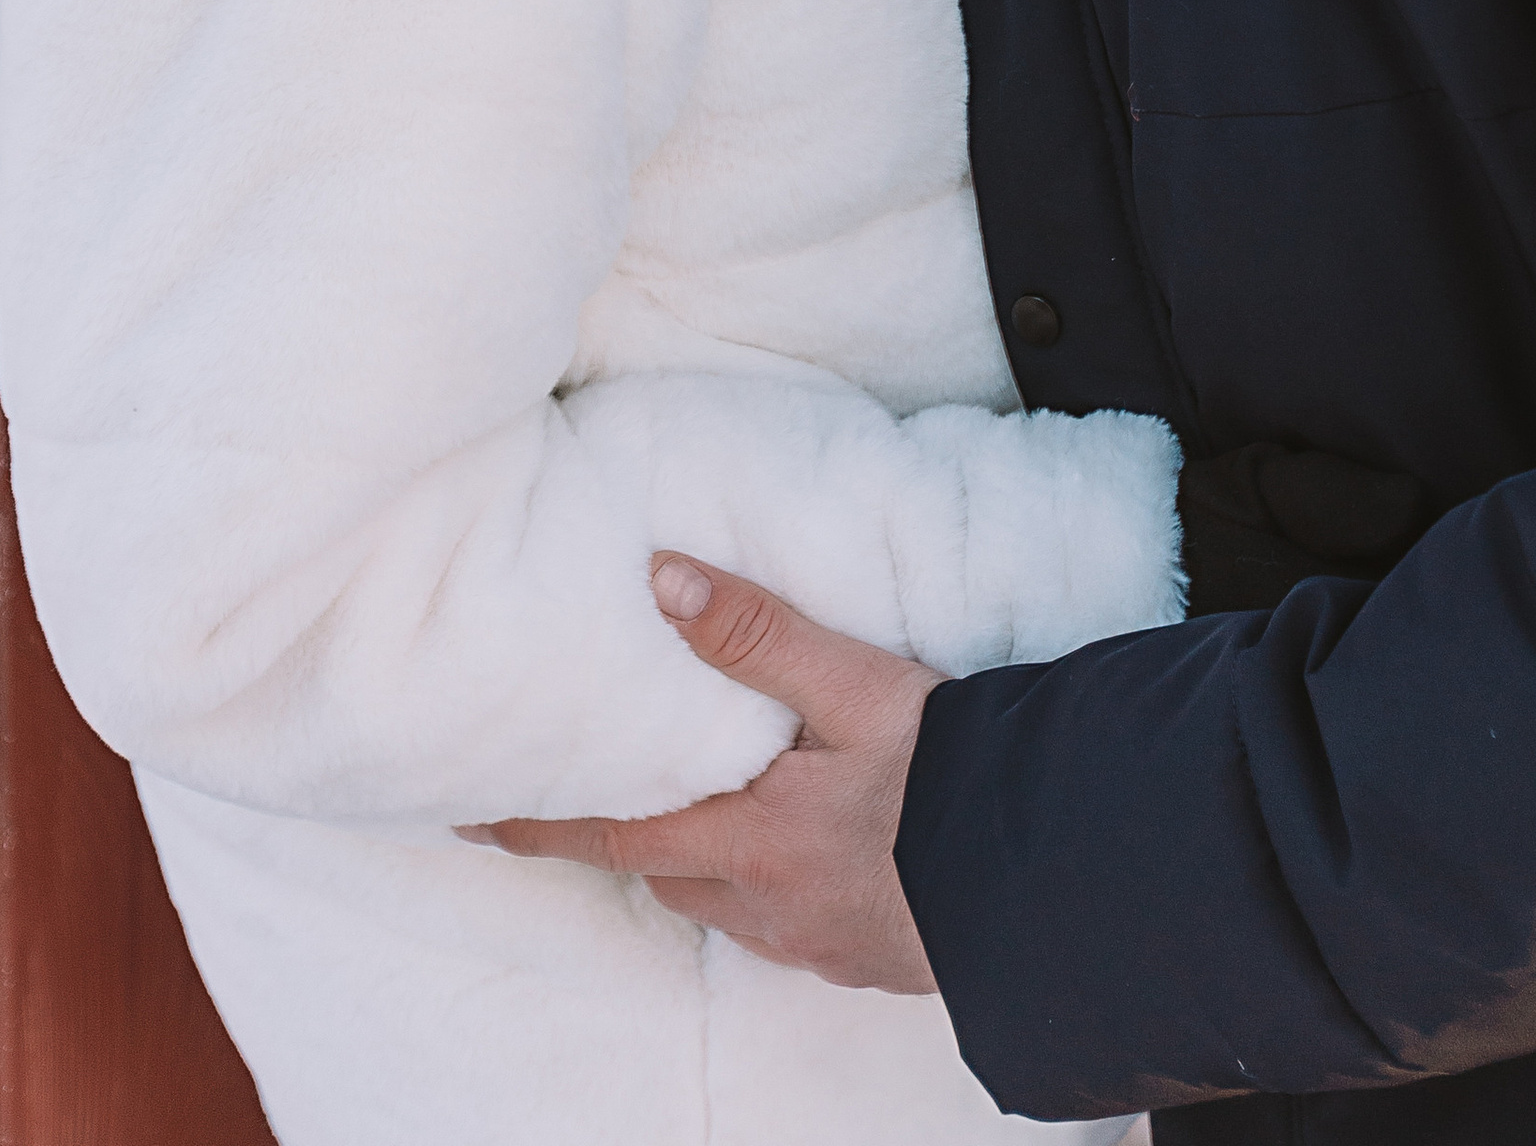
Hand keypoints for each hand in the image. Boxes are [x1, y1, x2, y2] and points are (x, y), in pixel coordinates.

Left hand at [460, 556, 942, 991]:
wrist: (1060, 870)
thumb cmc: (956, 773)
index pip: (618, 833)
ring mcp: (821, 940)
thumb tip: (657, 577)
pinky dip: (764, 889)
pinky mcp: (869, 959)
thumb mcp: (856, 684)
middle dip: (625, 839)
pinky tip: (793, 861)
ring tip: (689, 818)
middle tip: (583, 805)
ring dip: (698, 863)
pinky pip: (786, 927)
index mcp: (753, 838)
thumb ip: (757, 632)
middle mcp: (773, 903)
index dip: (543, 825)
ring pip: (726, 902)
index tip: (474, 822)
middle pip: (669, 872)